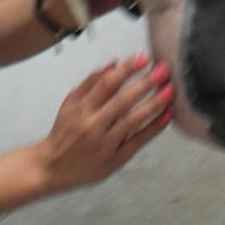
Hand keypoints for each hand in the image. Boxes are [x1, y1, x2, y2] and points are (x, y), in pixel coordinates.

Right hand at [36, 53, 172, 192]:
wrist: (54, 167)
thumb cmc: (64, 131)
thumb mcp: (70, 102)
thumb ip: (91, 81)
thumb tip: (114, 63)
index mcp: (82, 108)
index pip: (107, 83)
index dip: (127, 69)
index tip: (143, 57)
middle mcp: (93, 125)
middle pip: (123, 101)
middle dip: (146, 83)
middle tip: (164, 70)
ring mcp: (105, 144)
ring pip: (133, 121)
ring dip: (154, 104)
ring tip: (170, 91)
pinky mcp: (115, 160)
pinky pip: (138, 142)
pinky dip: (153, 128)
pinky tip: (166, 116)